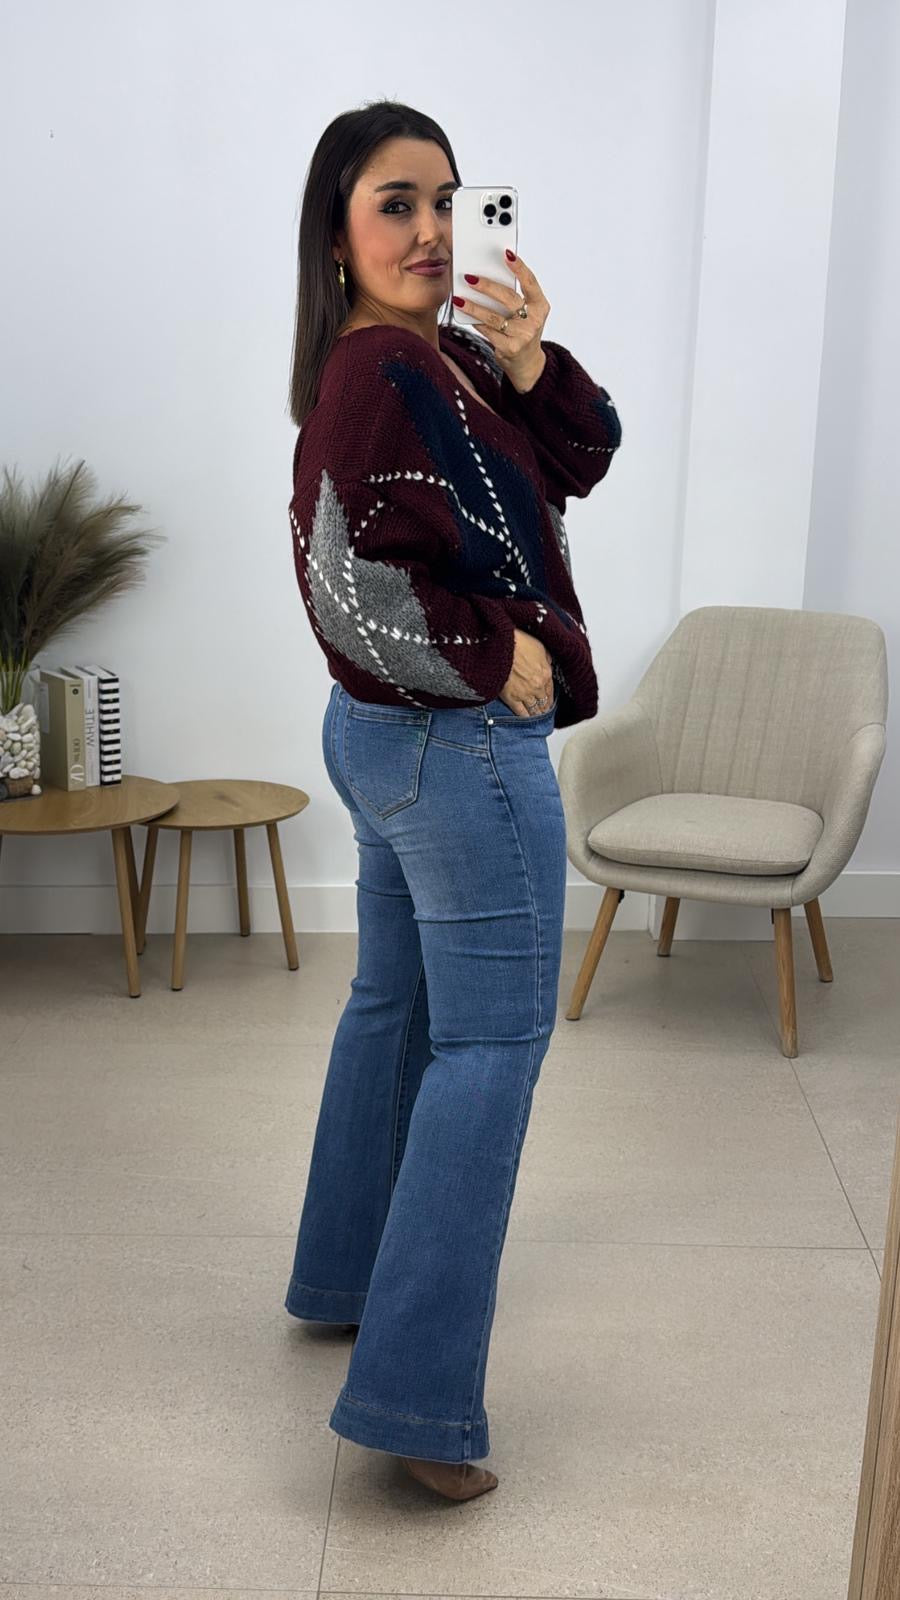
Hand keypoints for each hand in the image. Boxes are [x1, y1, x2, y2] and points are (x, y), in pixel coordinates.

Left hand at [452, 250, 549, 389]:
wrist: (527, 363)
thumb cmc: (522, 329)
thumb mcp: (526, 312)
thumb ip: (514, 296)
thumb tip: (487, 275)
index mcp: (540, 306)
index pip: (530, 282)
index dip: (519, 267)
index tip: (507, 253)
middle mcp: (534, 320)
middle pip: (508, 298)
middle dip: (487, 286)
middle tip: (469, 277)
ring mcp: (523, 336)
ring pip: (494, 317)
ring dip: (474, 306)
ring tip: (458, 298)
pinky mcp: (510, 348)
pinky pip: (488, 331)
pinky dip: (475, 322)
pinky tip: (465, 314)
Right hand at [500, 628, 554, 716]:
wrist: (500, 648)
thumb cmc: (517, 642)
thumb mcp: (539, 645)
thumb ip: (545, 657)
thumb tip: (548, 662)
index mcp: (546, 673)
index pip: (551, 690)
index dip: (550, 697)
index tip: (550, 701)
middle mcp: (537, 686)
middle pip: (543, 701)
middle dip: (544, 707)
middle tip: (544, 711)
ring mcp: (524, 694)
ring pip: (533, 709)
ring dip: (536, 713)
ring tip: (537, 716)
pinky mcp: (511, 698)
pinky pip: (520, 712)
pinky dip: (524, 716)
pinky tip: (525, 718)